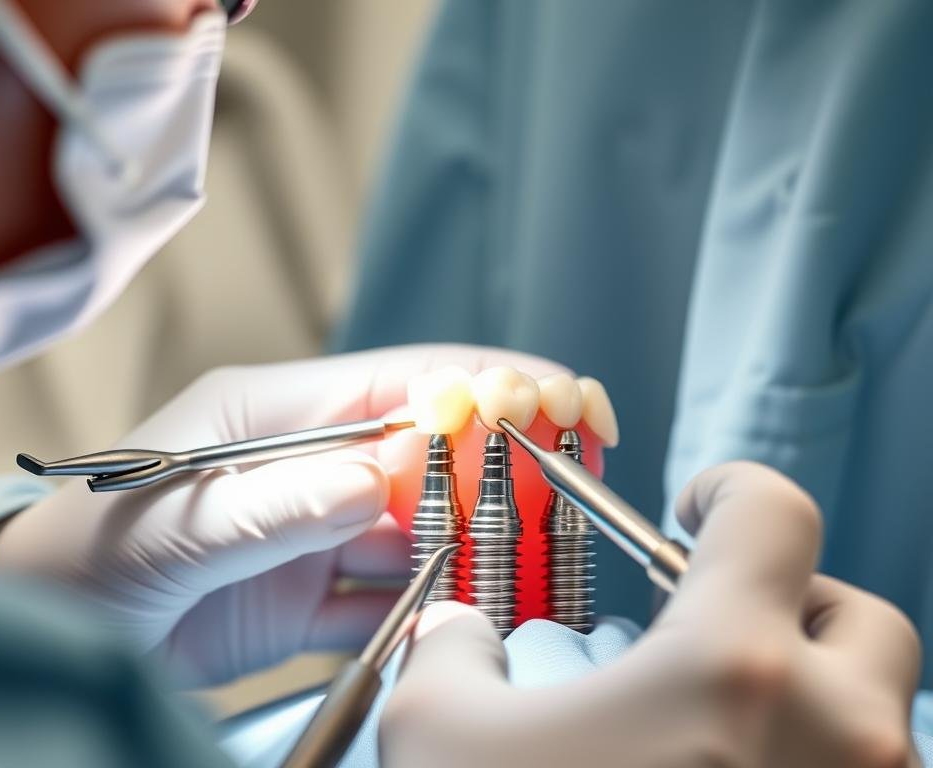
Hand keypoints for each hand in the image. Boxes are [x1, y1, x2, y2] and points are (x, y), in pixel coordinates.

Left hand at [0, 344, 570, 685]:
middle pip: (430, 454)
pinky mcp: (313, 596)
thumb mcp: (180, 522)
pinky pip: (392, 596)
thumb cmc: (92, 552)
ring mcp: (318, 531)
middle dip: (505, 461)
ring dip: (479, 541)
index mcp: (280, 415)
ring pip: (422, 528)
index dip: (486, 384)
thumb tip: (374, 481)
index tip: (560, 398)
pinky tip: (475, 612)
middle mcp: (312, 464)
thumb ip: (276, 503)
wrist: (55, 631)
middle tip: (578, 478)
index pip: (402, 383)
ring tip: (544, 554)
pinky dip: (433, 607)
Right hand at [381, 462, 921, 767]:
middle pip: (859, 617)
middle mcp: (835, 736)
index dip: (731, 490)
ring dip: (814, 707)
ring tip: (727, 740)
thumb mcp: (439, 741)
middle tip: (717, 638)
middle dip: (790, 610)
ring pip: (883, 722)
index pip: (774, 513)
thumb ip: (449, 655)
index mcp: (730, 666)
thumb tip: (459, 633)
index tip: (699, 509)